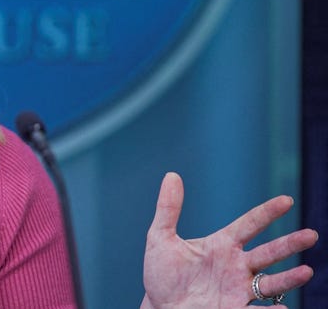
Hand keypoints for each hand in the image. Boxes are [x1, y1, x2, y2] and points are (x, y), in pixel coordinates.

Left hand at [141, 172, 317, 308]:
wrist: (160, 307)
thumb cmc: (162, 274)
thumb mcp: (160, 239)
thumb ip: (168, 209)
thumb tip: (171, 176)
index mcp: (222, 245)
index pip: (249, 225)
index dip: (267, 213)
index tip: (286, 200)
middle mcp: (236, 266)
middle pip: (268, 252)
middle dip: (289, 244)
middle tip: (311, 235)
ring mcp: (238, 289)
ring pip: (270, 282)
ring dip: (288, 278)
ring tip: (306, 271)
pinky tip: (282, 308)